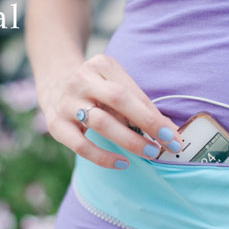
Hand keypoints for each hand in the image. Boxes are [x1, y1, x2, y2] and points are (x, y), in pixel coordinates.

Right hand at [38, 54, 182, 169]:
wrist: (55, 87)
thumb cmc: (96, 91)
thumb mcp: (115, 86)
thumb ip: (138, 105)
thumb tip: (169, 130)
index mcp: (101, 64)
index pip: (132, 92)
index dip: (155, 115)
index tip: (173, 134)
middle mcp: (81, 79)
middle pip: (118, 99)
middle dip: (147, 123)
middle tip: (166, 144)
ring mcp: (66, 102)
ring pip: (101, 122)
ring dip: (129, 140)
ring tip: (149, 152)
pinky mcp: (56, 124)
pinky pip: (81, 145)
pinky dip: (103, 157)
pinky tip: (122, 163)